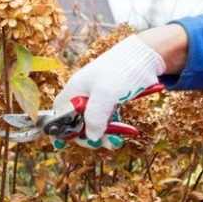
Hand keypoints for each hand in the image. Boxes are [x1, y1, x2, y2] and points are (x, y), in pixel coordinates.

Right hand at [52, 34, 165, 148]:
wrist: (145, 57)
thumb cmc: (120, 72)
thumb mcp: (105, 96)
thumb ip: (94, 118)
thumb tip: (91, 137)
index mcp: (75, 90)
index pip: (59, 111)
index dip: (57, 128)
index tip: (62, 143)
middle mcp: (84, 94)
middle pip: (76, 121)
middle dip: (85, 135)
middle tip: (96, 143)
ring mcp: (98, 97)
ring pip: (94, 122)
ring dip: (102, 135)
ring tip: (113, 142)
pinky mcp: (112, 100)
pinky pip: (107, 119)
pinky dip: (112, 128)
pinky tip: (121, 135)